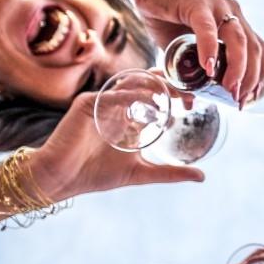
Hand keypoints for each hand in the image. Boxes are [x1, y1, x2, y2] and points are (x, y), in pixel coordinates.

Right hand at [27, 91, 204, 199]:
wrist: (60, 179)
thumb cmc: (95, 175)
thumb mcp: (141, 173)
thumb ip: (170, 173)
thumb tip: (202, 176)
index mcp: (128, 119)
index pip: (154, 99)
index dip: (174, 96)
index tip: (192, 102)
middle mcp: (116, 107)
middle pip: (146, 87)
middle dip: (169, 87)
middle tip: (188, 94)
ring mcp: (101, 103)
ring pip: (131, 85)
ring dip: (153, 86)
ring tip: (173, 94)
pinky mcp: (87, 104)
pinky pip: (111, 94)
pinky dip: (130, 95)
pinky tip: (148, 101)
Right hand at [130, 0, 263, 105]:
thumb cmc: (165, 16)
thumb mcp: (180, 51)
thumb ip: (189, 73)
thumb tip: (191, 102)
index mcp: (235, 22)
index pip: (259, 51)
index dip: (260, 76)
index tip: (251, 99)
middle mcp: (232, 12)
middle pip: (254, 49)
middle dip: (251, 78)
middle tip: (239, 99)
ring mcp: (217, 6)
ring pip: (238, 39)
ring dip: (238, 67)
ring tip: (229, 88)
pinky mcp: (197, 3)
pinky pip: (208, 28)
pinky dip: (210, 49)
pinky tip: (208, 68)